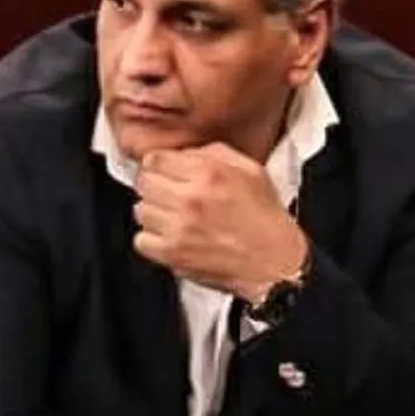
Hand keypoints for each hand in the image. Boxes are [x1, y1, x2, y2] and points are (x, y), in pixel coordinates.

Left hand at [132, 143, 306, 300]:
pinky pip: (141, 240)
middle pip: (143, 183)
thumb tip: (182, 153)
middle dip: (155, 187)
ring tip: (173, 217)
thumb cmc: (264, 218)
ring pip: (140, 210)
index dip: (159, 165)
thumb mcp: (249, 170)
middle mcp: (190, 198)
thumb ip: (212, 153)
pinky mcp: (172, 254)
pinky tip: (170, 237)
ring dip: (153, 213)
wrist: (274, 262)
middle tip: (169, 195)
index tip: (164, 172)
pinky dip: (152, 240)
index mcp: (208, 173)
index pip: (154, 159)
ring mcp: (178, 227)